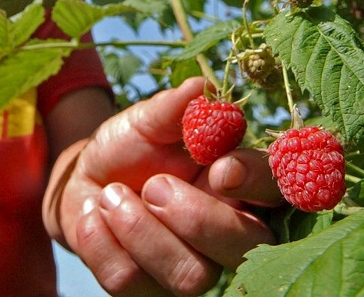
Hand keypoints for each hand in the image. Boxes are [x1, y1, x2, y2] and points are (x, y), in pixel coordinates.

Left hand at [60, 77, 280, 296]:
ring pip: (191, 277)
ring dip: (141, 231)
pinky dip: (102, 243)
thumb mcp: (145, 121)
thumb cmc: (130, 149)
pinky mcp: (150, 292)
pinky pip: (132, 282)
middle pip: (248, 247)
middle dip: (198, 219)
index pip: (279, 189)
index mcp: (241, 183)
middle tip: (154, 185)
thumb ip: (173, 108)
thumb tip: (201, 87)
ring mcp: (194, 268)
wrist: (83, 183)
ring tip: (112, 196)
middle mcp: (231, 232)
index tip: (221, 168)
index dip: (257, 182)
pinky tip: (95, 216)